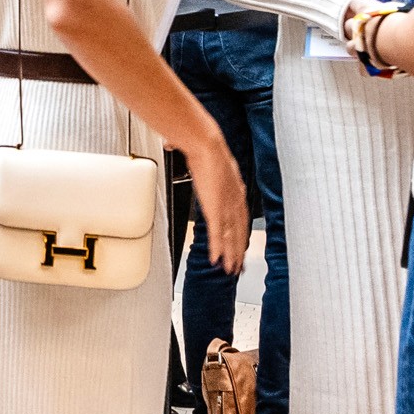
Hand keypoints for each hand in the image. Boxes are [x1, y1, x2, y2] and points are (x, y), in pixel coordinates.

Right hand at [190, 140, 250, 275]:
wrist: (206, 144)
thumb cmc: (203, 144)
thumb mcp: (203, 155)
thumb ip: (194, 158)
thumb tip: (172, 144)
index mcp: (235, 188)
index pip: (241, 217)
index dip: (241, 233)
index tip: (240, 244)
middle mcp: (234, 200)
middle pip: (239, 231)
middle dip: (239, 250)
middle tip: (239, 265)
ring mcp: (226, 206)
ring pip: (231, 237)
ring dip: (231, 255)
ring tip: (230, 269)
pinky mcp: (216, 210)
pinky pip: (218, 235)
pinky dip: (218, 249)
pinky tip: (216, 260)